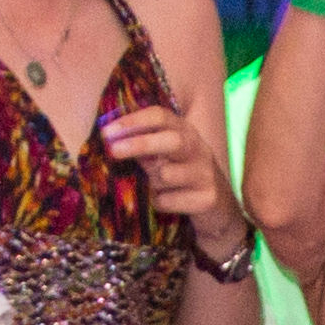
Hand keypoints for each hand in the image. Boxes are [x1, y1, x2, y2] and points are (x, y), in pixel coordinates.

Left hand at [100, 90, 247, 253]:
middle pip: (172, 140)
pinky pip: (169, 201)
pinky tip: (167, 203)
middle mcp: (199, 148)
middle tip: (112, 150)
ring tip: (155, 187)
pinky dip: (159, 203)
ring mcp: (206, 174)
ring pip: (167, 176)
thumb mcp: (163, 156)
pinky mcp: (207, 199)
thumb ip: (142, 146)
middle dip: (141, 144)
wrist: (217, 209)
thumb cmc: (179, 176)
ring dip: (151, 183)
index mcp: (185, 131)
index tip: (107, 130)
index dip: (134, 121)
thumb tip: (109, 137)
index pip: (160, 116)